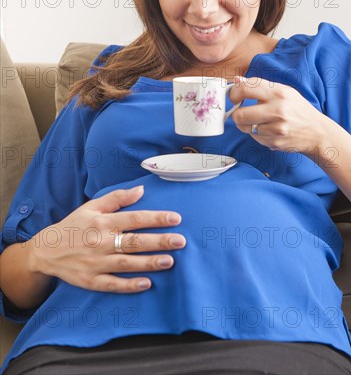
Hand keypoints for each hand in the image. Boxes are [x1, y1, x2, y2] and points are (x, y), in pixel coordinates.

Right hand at [29, 186, 185, 293]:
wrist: (46, 250)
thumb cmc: (74, 226)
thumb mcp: (92, 206)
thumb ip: (117, 198)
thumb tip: (141, 190)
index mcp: (102, 221)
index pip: (134, 218)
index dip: (156, 218)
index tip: (176, 218)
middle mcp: (100, 241)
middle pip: (134, 242)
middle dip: (159, 241)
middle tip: (181, 241)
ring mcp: (95, 262)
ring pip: (127, 263)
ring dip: (149, 263)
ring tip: (170, 261)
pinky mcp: (89, 280)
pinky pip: (112, 284)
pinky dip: (129, 285)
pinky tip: (146, 284)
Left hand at [229, 76, 325, 153]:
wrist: (317, 132)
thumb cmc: (298, 110)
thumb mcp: (284, 91)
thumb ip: (259, 86)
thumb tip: (237, 80)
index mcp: (279, 93)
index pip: (246, 88)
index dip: (234, 93)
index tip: (234, 97)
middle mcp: (277, 110)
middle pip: (239, 115)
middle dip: (236, 114)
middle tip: (240, 112)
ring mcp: (276, 128)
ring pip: (244, 128)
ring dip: (246, 124)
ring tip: (256, 120)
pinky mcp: (274, 142)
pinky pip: (254, 137)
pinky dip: (256, 133)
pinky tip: (267, 129)